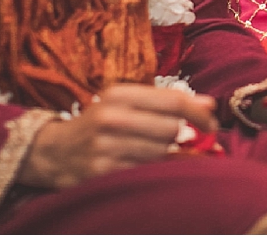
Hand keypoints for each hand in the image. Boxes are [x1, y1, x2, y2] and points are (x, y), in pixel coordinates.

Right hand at [17, 84, 217, 189]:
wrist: (54, 151)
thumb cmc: (101, 123)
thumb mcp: (126, 102)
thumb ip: (166, 102)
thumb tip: (210, 105)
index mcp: (119, 93)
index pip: (173, 100)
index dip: (199, 113)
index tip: (213, 122)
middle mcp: (111, 117)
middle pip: (171, 129)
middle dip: (183, 136)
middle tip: (183, 140)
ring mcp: (106, 147)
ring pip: (161, 152)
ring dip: (171, 155)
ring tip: (165, 152)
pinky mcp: (103, 172)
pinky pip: (146, 172)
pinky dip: (160, 171)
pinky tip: (159, 168)